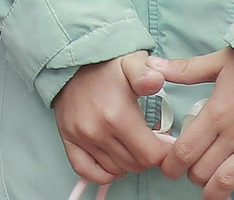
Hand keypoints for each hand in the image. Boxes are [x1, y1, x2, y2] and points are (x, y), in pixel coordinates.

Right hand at [52, 52, 167, 186]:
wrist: (72, 59)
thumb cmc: (106, 66)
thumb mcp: (132, 63)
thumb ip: (146, 73)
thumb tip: (155, 80)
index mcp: (117, 115)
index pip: (152, 156)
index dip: (164, 152)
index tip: (165, 141)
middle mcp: (97, 131)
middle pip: (136, 165)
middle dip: (148, 156)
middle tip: (150, 141)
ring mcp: (81, 138)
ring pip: (116, 169)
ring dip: (129, 162)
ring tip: (133, 146)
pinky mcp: (68, 140)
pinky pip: (87, 171)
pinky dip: (104, 174)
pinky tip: (114, 164)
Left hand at [150, 49, 233, 197]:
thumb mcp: (219, 61)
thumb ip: (185, 69)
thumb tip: (153, 66)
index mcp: (216, 113)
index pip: (184, 150)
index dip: (172, 166)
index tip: (169, 170)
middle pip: (203, 170)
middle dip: (193, 177)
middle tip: (194, 173)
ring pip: (230, 182)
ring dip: (218, 192)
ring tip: (214, 191)